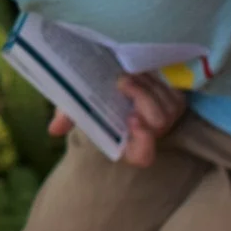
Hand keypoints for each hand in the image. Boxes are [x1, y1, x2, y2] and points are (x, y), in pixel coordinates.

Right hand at [44, 73, 186, 167]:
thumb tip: (54, 130)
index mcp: (126, 144)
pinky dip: (158, 82)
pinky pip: (174, 95)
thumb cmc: (96, 98)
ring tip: (128, 75)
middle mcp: (149, 135)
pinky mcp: (176, 103)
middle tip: (122, 82)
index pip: (142, 156)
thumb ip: (68, 117)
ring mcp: (167, 120)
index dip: (142, 141)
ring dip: (147, 86)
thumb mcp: (79, 106)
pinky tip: (142, 73)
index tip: (130, 118)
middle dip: (142, 99)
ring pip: (167, 107)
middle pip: (158, 123)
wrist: (117, 79)